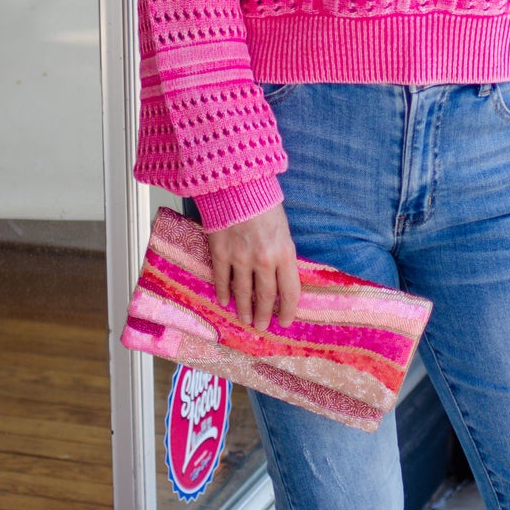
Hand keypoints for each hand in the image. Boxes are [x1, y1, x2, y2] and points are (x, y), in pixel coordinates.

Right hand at [206, 204, 300, 332]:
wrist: (237, 184)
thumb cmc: (264, 202)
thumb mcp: (284, 229)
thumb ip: (283, 254)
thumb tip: (280, 276)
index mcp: (284, 253)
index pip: (290, 291)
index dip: (288, 310)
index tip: (285, 321)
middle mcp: (263, 260)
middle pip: (265, 296)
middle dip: (264, 314)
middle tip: (262, 326)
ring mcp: (240, 258)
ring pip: (243, 292)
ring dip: (244, 309)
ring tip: (245, 319)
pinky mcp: (220, 252)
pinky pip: (222, 278)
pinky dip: (223, 292)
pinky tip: (225, 301)